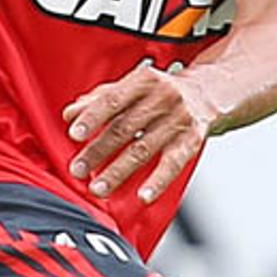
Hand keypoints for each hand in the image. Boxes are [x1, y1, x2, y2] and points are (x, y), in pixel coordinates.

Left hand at [63, 58, 210, 204]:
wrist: (206, 93)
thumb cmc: (159, 92)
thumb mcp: (131, 87)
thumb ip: (99, 99)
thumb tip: (70, 114)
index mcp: (143, 80)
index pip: (113, 99)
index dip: (92, 117)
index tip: (74, 134)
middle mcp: (163, 98)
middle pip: (125, 128)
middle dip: (98, 151)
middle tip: (78, 169)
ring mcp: (178, 120)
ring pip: (144, 149)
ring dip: (119, 171)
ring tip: (99, 188)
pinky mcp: (191, 141)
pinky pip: (173, 164)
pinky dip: (157, 181)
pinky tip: (143, 196)